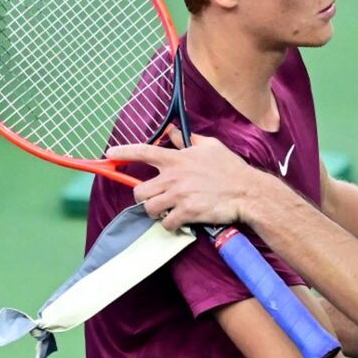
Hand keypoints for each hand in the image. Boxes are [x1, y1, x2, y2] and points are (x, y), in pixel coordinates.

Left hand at [107, 128, 259, 229]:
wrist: (247, 192)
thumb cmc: (230, 168)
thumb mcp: (210, 146)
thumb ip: (187, 140)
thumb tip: (173, 133)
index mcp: (177, 159)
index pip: (143, 151)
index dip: (123, 152)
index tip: (110, 153)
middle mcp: (173, 177)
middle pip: (139, 191)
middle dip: (144, 197)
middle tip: (156, 198)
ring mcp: (179, 196)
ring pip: (149, 209)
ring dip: (157, 212)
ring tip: (168, 210)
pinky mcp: (187, 213)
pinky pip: (166, 223)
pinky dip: (171, 224)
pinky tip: (181, 220)